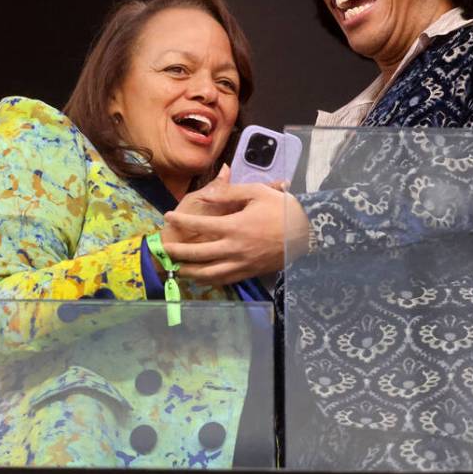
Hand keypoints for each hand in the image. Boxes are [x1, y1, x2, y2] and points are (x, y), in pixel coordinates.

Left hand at [160, 182, 309, 284]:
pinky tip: (200, 279)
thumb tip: (208, 194)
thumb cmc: (283, 210)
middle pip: (198, 253)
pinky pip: (224, 280)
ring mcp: (242, 263)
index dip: (181, 220)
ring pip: (208, 272)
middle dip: (178, 251)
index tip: (168, 216)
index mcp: (235, 226)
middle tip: (164, 248)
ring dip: (189, 271)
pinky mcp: (250, 272)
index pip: (200, 224)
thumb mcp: (258, 193)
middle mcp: (234, 248)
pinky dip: (208, 280)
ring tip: (177, 267)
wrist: (308, 234)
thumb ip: (230, 193)